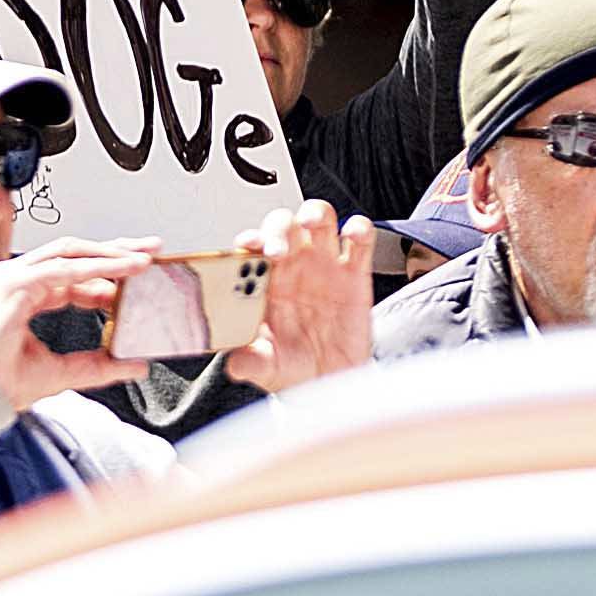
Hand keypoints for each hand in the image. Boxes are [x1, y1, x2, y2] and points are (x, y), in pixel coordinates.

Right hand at [0, 236, 158, 408]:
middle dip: (115, 249)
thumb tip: (136, 365)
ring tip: (141, 261)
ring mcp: (10, 278)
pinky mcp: (11, 283)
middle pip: (73, 253)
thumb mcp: (66, 371)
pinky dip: (93, 268)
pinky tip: (118, 272)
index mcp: (24, 294)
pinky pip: (60, 269)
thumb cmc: (5, 383)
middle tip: (151, 250)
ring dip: (108, 254)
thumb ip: (101, 365)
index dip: (108, 270)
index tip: (138, 275)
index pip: (72, 271)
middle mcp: (16, 280)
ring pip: (68, 252)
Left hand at [226, 200, 378, 393]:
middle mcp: (292, 267)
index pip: (251, 248)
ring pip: (319, 220)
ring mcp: (324, 266)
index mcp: (263, 281)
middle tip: (277, 249)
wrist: (329, 382)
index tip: (248, 246)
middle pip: (283, 226)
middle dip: (278, 230)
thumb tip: (235, 364)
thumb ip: (250, 363)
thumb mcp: (266, 368)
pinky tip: (352, 234)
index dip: (250, 240)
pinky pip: (359, 241)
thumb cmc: (293, 367)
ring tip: (310, 224)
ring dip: (314, 214)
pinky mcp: (355, 274)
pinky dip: (359, 229)